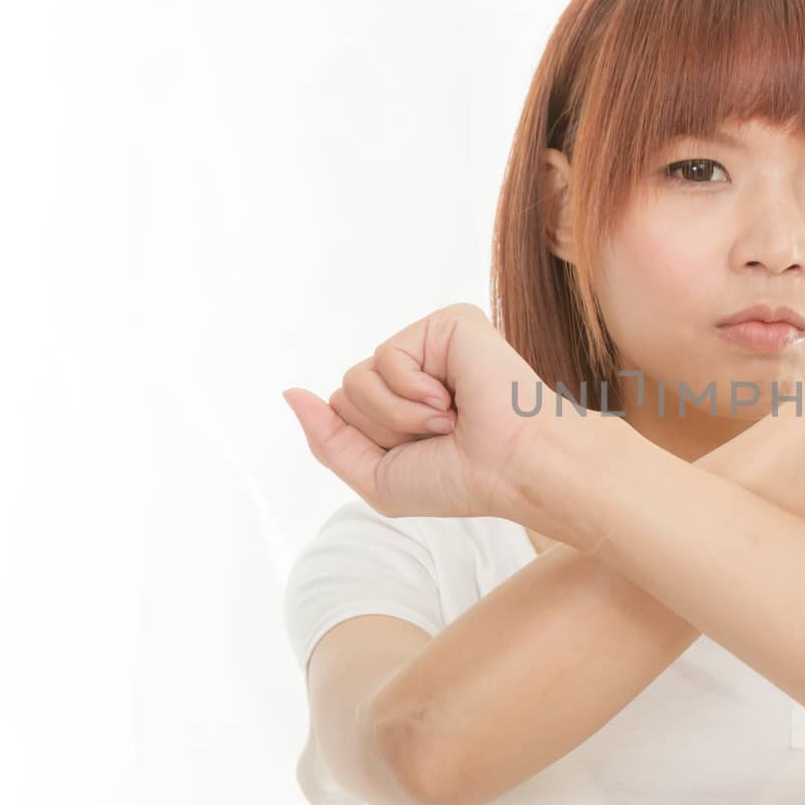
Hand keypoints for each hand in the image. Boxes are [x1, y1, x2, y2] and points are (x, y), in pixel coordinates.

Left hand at [282, 302, 549, 518]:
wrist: (514, 467)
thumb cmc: (461, 480)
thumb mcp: (377, 477)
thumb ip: (328, 439)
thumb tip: (290, 393)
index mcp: (404, 402)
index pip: (342, 411)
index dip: (372, 444)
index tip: (426, 455)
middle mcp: (417, 370)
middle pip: (346, 392)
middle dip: (382, 429)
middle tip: (439, 436)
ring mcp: (432, 344)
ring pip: (359, 377)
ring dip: (397, 414)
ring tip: (447, 419)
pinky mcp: (448, 324)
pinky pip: (387, 356)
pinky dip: (412, 390)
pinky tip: (452, 397)